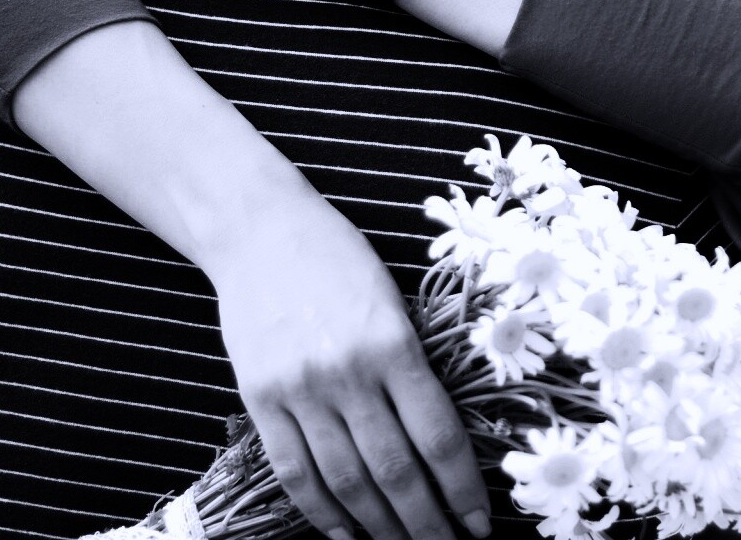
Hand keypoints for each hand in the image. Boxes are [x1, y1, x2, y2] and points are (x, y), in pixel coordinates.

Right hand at [12, 22, 489, 539]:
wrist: (260, 230)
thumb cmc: (338, 257)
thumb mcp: (393, 300)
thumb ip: (412, 366)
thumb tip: (440, 442)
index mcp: (393, 342)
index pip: (437, 436)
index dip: (462, 490)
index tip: (480, 522)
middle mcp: (348, 371)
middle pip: (395, 471)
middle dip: (426, 523)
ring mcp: (300, 387)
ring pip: (346, 481)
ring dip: (380, 526)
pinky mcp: (260, 397)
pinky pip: (294, 470)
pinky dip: (322, 510)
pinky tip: (346, 532)